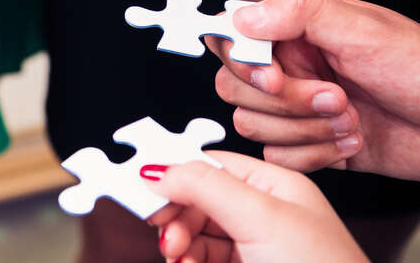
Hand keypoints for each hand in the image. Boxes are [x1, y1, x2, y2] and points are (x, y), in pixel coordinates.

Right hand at [145, 151, 367, 262]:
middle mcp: (265, 216)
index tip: (143, 188)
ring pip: (196, 238)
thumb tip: (160, 168)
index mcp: (276, 187)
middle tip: (167, 239)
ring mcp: (255, 250)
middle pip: (198, 203)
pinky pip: (203, 262)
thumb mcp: (262, 219)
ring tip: (178, 259)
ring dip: (180, 247)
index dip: (176, 176)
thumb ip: (208, 187)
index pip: (212, 166)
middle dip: (177, 220)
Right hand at [208, 0, 419, 182]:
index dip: (245, 62)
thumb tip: (241, 17)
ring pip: (253, 124)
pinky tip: (354, 142)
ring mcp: (299, 107)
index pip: (233, 40)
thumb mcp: (364, 28)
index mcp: (297, 29)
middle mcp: (292, 66)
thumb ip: (298, 13)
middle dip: (284, 102)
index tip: (277, 76)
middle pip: (235, 87)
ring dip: (304, 129)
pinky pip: (278, 157)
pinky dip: (314, 155)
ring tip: (352, 119)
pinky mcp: (312, 144)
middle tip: (336, 97)